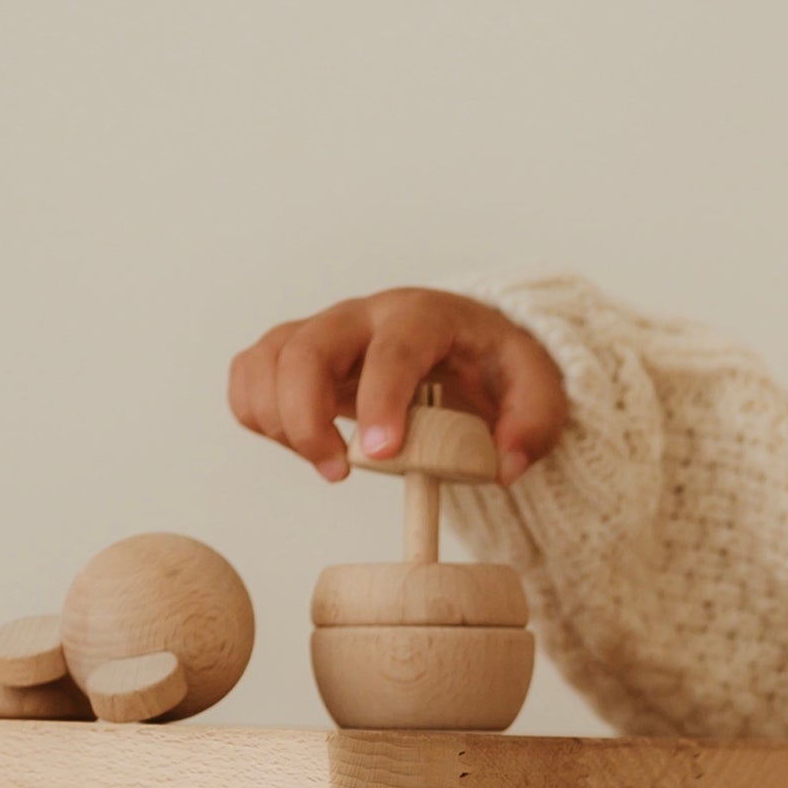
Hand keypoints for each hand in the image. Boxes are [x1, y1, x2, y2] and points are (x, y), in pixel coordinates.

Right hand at [228, 288, 568, 485]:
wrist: (464, 346)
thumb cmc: (494, 365)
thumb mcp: (538, 388)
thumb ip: (534, 423)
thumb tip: (505, 466)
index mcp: (424, 316)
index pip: (394, 348)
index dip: (381, 399)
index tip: (381, 455)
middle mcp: (363, 315)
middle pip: (306, 348)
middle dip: (308, 416)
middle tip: (338, 472)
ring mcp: (322, 330)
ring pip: (267, 361)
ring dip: (280, 422)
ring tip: (330, 464)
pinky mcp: (292, 352)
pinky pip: (248, 376)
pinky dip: (260, 416)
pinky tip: (304, 445)